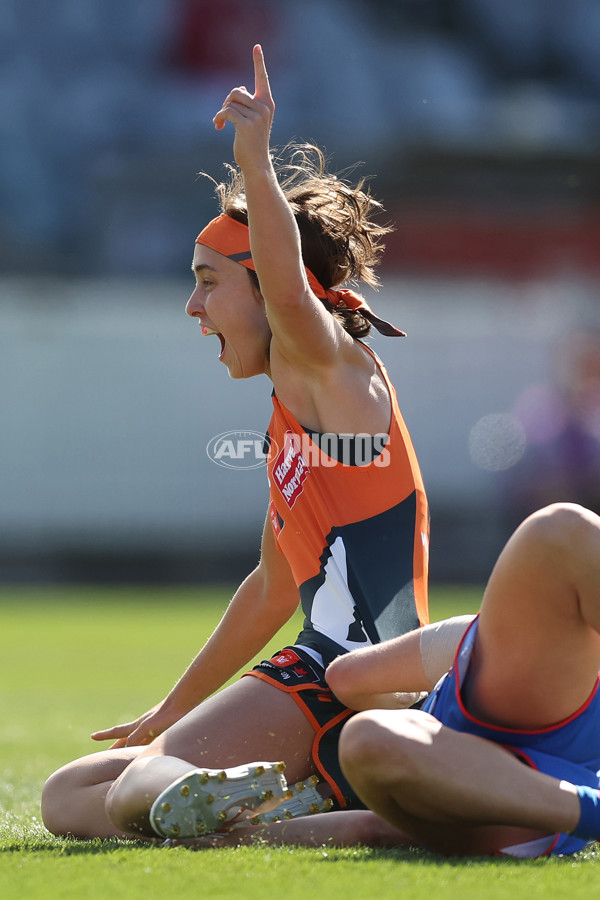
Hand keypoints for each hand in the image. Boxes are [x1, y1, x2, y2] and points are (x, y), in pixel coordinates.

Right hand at [91, 700, 184, 748]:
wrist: (184, 704)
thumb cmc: (166, 715)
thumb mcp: (147, 728)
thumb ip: (135, 739)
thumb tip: (125, 752)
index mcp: (137, 726)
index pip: (117, 732)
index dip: (104, 735)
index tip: (92, 736)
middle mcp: (143, 727)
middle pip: (126, 739)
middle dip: (115, 746)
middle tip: (106, 753)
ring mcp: (154, 729)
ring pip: (138, 742)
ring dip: (131, 750)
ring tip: (127, 757)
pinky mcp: (165, 732)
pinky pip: (152, 743)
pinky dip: (147, 749)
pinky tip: (151, 754)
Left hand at [212, 44, 274, 170]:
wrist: (257, 163)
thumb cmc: (252, 141)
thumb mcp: (252, 119)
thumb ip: (248, 102)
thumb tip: (240, 88)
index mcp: (267, 103)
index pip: (262, 78)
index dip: (258, 62)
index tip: (257, 46)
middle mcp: (264, 107)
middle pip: (236, 91)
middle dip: (226, 101)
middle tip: (223, 115)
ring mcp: (257, 116)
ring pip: (230, 101)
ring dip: (222, 111)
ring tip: (220, 123)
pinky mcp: (247, 125)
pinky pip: (227, 112)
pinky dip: (219, 117)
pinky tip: (218, 126)